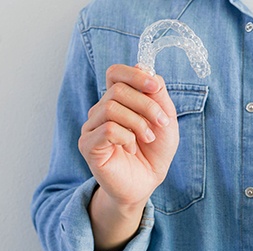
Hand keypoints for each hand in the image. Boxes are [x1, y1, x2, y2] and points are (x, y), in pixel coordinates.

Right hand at [79, 64, 178, 206]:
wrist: (146, 182)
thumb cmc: (154, 151)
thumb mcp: (165, 120)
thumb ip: (156, 94)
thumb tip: (142, 66)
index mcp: (118, 101)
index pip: (115, 73)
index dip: (135, 75)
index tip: (154, 87)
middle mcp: (101, 110)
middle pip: (117, 90)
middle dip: (146, 105)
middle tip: (161, 123)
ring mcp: (92, 127)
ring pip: (111, 108)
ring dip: (138, 122)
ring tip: (148, 138)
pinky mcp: (88, 145)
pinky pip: (107, 130)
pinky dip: (126, 137)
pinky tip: (131, 149)